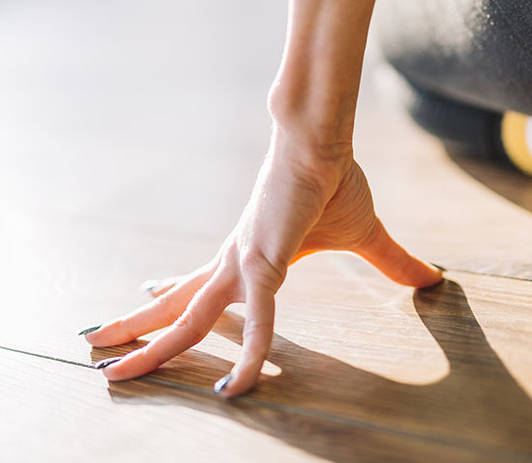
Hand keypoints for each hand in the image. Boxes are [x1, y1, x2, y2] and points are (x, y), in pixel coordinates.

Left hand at [82, 128, 442, 396]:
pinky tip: (234, 391)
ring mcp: (240, 265)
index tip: (144, 297)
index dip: (168, 295)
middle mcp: (231, 262)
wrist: (324, 140)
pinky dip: (247, 358)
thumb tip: (433, 280)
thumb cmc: (335, 179)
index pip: (197, 283)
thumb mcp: (363, 236)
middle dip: (136, 333)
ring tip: (106, 373)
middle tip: (98, 353)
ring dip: (146, 349)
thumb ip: (391, 263)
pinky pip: (255, 324)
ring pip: (184, 320)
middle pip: (173, 307)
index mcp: (245, 253)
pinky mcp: (263, 265)